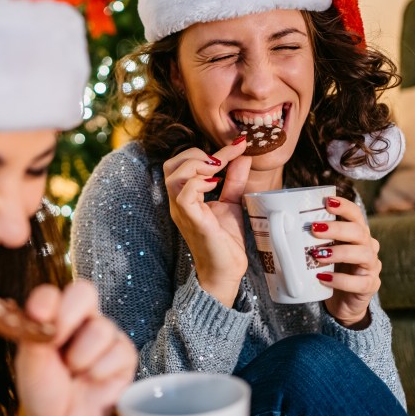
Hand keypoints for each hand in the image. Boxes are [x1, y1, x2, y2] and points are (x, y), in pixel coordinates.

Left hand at [14, 280, 136, 415]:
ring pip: (101, 328)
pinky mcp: (124, 355)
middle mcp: (81, 319)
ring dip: (82, 355)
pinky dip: (100, 370)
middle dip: (69, 316)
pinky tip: (92, 380)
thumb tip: (39, 308)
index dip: (47, 300)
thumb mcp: (31, 364)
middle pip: (84, 291)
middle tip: (56, 342)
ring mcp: (105, 335)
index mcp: (54, 316)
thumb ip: (34, 334)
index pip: (54, 292)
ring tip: (73, 372)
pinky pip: (119, 351)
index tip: (37, 315)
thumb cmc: (45, 391)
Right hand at [163, 139, 252, 305]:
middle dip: (196, 154)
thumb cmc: (225, 241)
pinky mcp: (191, 220)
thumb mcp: (232, 202)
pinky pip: (185, 194)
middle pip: (171, 164)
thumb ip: (234, 180)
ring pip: (174, 175)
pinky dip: (200, 183)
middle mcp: (178, 202)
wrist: (225, 271)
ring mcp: (182, 211)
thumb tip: (243, 156)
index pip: (182, 163)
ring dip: (198, 165)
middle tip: (221, 161)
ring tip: (218, 170)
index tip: (237, 144)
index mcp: (185, 196)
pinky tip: (216, 185)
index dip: (206, 150)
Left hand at [313, 196, 381, 328]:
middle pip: (359, 232)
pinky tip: (323, 278)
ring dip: (339, 252)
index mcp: (356, 235)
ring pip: (363, 254)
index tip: (327, 202)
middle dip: (337, 229)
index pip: (356, 215)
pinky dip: (340, 280)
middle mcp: (368, 247)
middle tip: (314, 229)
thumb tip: (277, 223)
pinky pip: (359, 282)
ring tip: (317, 255)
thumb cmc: (328, 271)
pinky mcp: (370, 286)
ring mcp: (371, 267)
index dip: (344, 207)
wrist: (342, 303)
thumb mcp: (319, 252)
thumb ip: (308, 240)